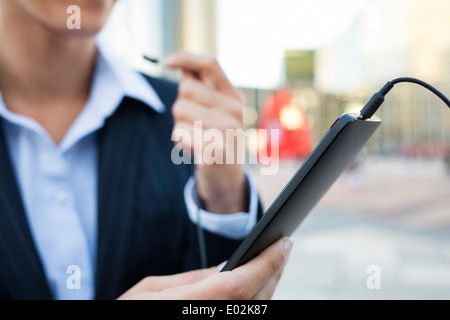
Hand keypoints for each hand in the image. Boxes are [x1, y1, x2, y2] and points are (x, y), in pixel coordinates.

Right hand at [118, 237, 292, 299]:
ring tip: (275, 263)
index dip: (267, 263)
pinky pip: (247, 316)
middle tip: (283, 247)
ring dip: (270, 285)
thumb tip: (225, 268)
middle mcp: (210, 319)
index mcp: (189, 306)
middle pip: (257, 298)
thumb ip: (192, 279)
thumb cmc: (129, 313)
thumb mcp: (149, 290)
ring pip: (257, 310)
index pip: (241, 284)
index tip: (283, 243)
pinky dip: (258, 300)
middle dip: (274, 270)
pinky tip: (259, 286)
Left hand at [165, 53, 247, 213]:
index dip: (186, 57)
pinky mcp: (215, 150)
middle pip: (185, 89)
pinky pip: (179, 133)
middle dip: (180, 106)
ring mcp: (227, 130)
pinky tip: (193, 150)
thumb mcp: (217, 112)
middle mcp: (234, 110)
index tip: (167, 62)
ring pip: (179, 111)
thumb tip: (182, 65)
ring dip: (179, 126)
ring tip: (196, 138)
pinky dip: (180, 142)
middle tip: (194, 125)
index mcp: (234, 97)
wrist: (227, 179)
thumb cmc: (217, 141)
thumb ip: (203, 89)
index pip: (211, 64)